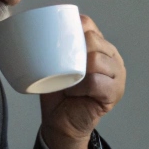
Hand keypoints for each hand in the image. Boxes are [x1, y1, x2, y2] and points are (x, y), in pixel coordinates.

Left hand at [39, 15, 124, 148]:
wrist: (61, 122)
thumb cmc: (58, 92)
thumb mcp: (55, 65)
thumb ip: (54, 46)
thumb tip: (31, 26)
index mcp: (100, 45)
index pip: (88, 25)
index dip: (71, 28)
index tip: (54, 41)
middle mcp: (113, 57)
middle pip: (94, 41)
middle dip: (73, 50)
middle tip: (59, 66)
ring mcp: (117, 75)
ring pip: (96, 60)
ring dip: (77, 70)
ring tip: (67, 81)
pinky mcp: (115, 93)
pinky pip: (97, 83)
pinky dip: (81, 86)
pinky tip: (73, 91)